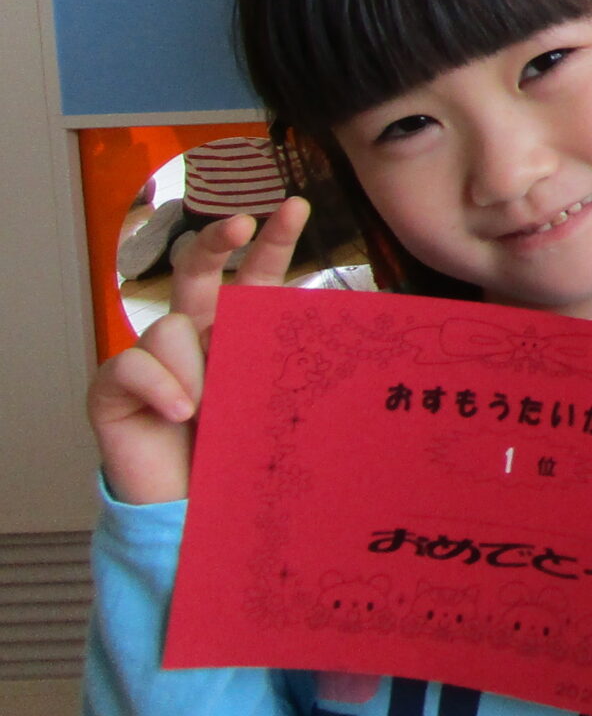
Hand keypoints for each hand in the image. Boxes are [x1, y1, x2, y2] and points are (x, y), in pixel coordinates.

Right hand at [89, 200, 307, 504]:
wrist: (193, 510)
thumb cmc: (240, 454)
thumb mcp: (276, 404)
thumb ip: (291, 367)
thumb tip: (351, 335)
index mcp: (239, 331)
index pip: (258, 276)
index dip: (276, 241)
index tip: (297, 206)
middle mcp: (194, 332)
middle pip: (198, 267)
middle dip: (217, 239)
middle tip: (241, 224)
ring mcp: (153, 356)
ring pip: (170, 325)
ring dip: (194, 367)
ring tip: (207, 410)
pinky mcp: (115, 385)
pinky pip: (133, 363)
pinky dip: (161, 387)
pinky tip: (180, 412)